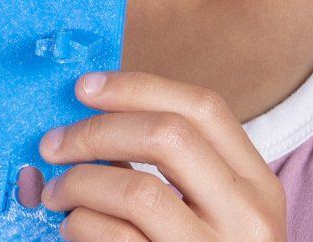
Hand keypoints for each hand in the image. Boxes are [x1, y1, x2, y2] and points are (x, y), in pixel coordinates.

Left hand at [39, 70, 285, 240]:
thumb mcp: (214, 211)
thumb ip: (172, 166)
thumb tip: (92, 113)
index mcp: (259, 186)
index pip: (203, 108)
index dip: (137, 87)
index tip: (84, 87)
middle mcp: (248, 219)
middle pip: (167, 136)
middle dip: (96, 130)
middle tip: (53, 143)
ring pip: (136, 189)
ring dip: (79, 183)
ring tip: (57, 194)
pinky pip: (115, 239)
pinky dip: (81, 225)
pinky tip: (72, 228)